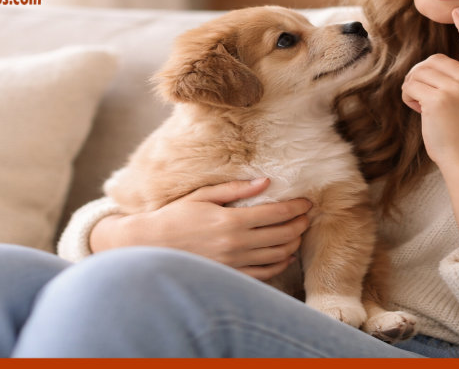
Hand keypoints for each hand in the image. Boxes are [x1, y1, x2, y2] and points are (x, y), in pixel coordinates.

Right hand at [93, 178, 310, 280]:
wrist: (151, 247)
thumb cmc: (175, 217)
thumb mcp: (203, 196)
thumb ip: (236, 190)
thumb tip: (266, 181)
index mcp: (231, 221)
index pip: (276, 213)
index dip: (296, 207)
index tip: (307, 202)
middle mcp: (236, 244)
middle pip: (283, 234)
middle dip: (300, 224)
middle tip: (307, 216)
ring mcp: (235, 263)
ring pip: (278, 255)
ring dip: (294, 243)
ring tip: (298, 233)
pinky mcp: (232, 277)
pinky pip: (265, 273)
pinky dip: (280, 264)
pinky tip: (286, 255)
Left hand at [401, 7, 458, 165]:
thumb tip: (429, 68)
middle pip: (435, 60)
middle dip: (422, 76)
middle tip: (425, 99)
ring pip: (420, 71)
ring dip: (413, 87)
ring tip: (423, 107)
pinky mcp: (440, 99)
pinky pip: (411, 85)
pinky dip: (407, 96)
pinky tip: (418, 110)